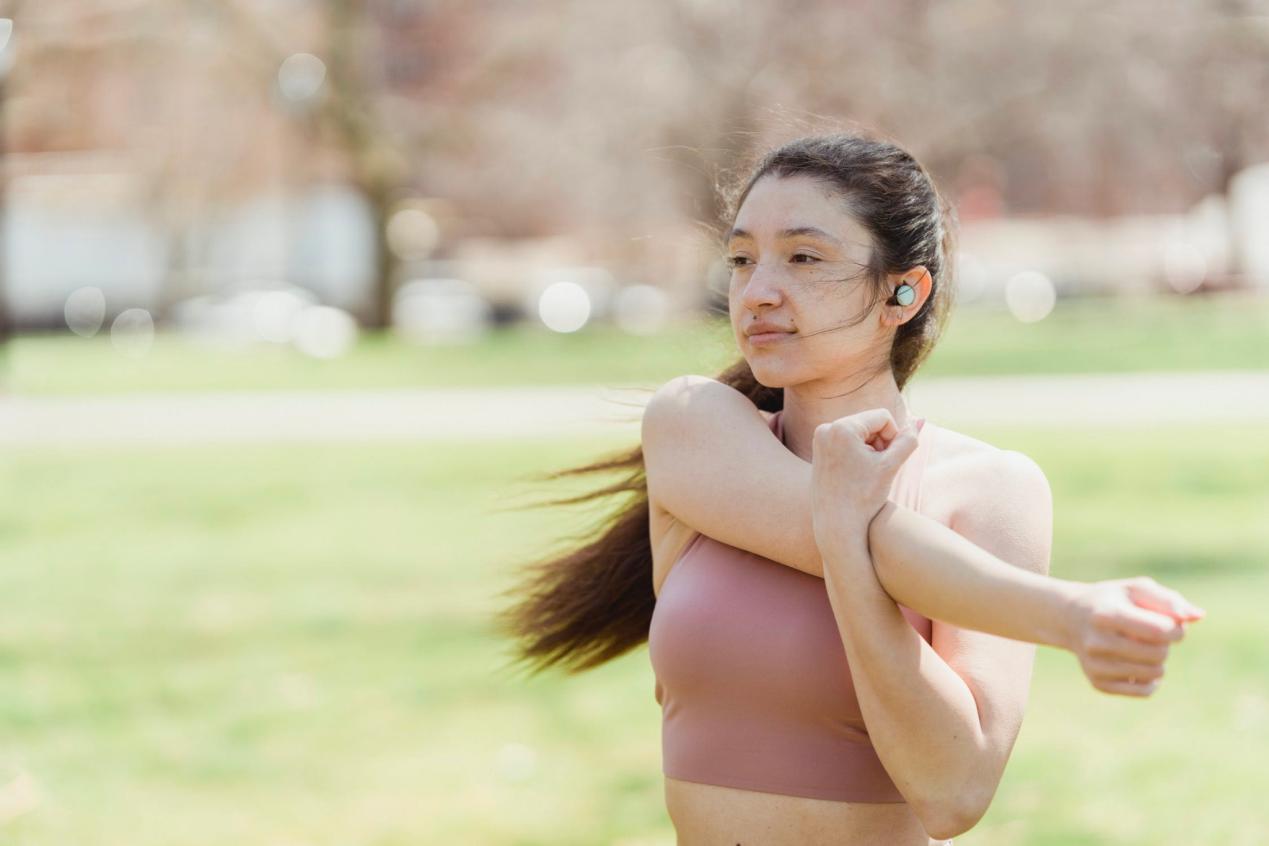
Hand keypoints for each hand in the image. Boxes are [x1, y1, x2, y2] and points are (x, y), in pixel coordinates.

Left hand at [810, 408, 922, 558]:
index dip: (893, 438)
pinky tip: (859, 473)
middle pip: (870, 422)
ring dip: (871, 448)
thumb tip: (917, 420)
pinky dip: (859, 452)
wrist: (837, 525)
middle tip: (880, 468)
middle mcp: (826, 428)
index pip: (883, 417)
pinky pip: (848, 440)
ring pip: (860, 432)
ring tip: (870, 471)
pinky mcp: (819, 449)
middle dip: (881, 442)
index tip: (888, 461)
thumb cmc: (864, 498)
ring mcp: (820, 439)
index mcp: (842, 428)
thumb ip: (908, 441)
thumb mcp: (890, 466)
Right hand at [1064, 576, 1205, 696]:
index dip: (1177, 629)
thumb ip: (1169, 600)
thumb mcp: (1136, 589)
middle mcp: (1096, 642)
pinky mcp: (1098, 683)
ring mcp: (1095, 665)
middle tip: (1153, 635)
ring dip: (1159, 660)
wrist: (1070, 618)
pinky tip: (1139, 664)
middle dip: (1166, 644)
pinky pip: (1145, 691)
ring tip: (1143, 647)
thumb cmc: (1113, 600)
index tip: (1172, 623)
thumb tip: (1197, 616)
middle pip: (1159, 654)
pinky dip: (1150, 679)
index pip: (1159, 631)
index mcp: (1106, 615)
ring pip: (1155, 674)